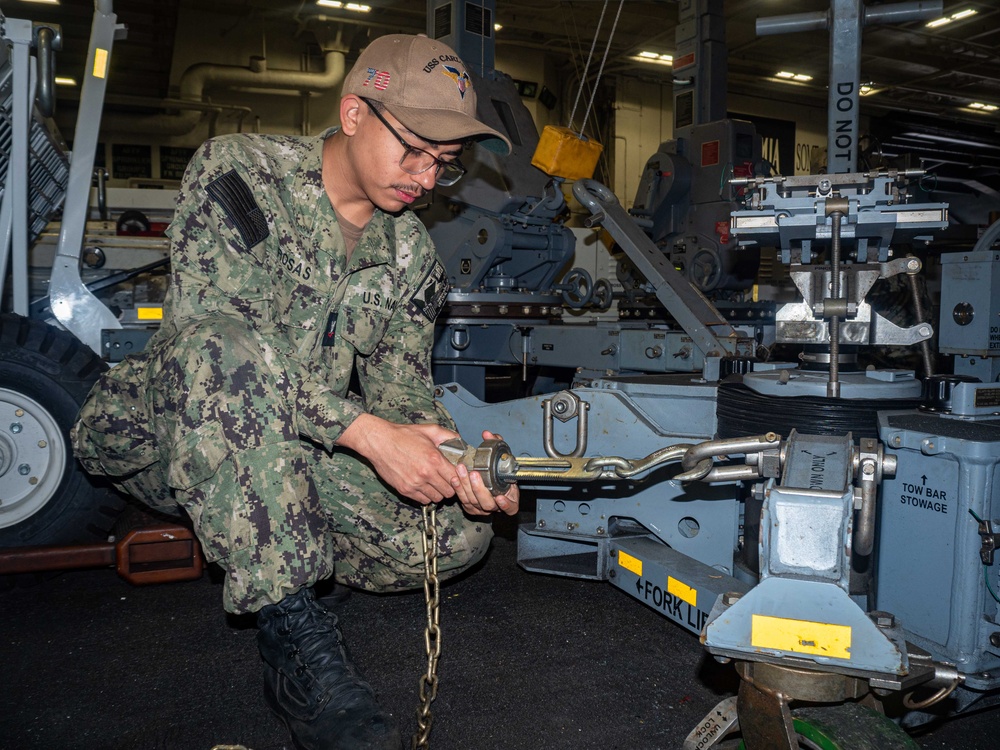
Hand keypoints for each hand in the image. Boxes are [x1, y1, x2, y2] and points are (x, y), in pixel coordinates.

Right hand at [338, 414, 460, 504]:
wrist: (379, 441)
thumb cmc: (404, 435)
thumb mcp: (429, 430)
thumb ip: (448, 436)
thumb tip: (461, 442)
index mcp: (434, 459)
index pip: (456, 478)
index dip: (458, 477)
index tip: (455, 474)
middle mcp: (426, 474)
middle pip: (449, 492)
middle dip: (450, 486)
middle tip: (446, 479)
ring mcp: (414, 484)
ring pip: (437, 498)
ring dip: (438, 492)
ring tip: (434, 483)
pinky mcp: (404, 490)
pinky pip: (423, 500)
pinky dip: (426, 495)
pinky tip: (424, 486)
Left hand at [450, 431, 519, 516]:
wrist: (486, 476)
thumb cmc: (498, 470)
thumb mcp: (500, 456)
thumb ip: (497, 444)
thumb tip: (487, 434)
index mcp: (510, 498)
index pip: (511, 507)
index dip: (506, 505)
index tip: (500, 497)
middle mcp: (496, 506)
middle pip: (487, 503)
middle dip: (478, 489)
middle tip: (473, 474)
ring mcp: (482, 508)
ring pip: (472, 502)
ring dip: (466, 487)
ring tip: (461, 472)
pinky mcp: (470, 508)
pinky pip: (463, 502)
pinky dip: (458, 490)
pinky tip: (455, 480)